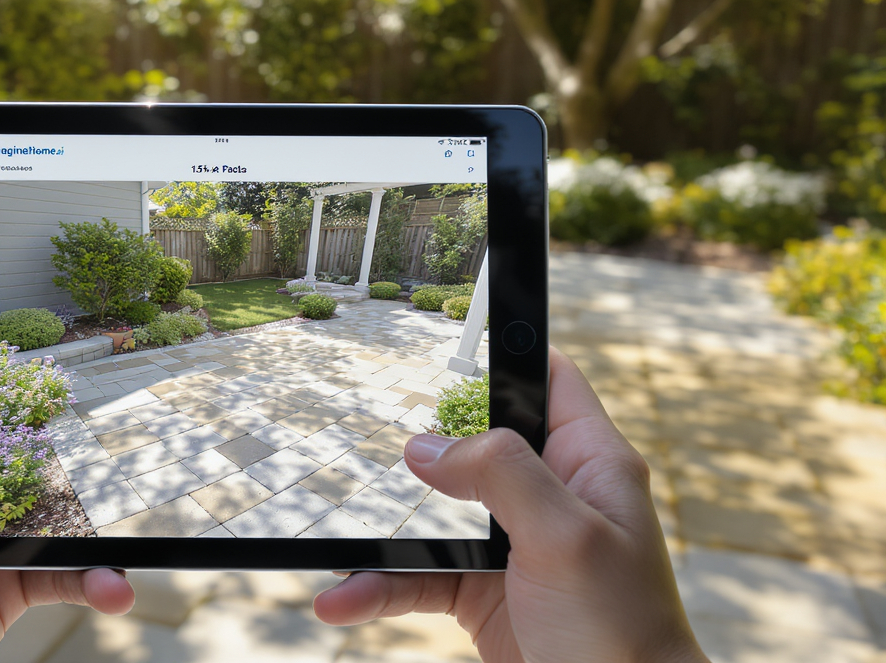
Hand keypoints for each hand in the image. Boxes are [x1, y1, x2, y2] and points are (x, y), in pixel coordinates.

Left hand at [0, 282, 133, 662]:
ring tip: (135, 504)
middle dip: (68, 434)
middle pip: (21, 440)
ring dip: (95, 511)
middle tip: (118, 413)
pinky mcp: (2, 584)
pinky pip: (62, 572)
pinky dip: (93, 578)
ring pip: (53, 505)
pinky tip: (116, 582)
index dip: (1, 363)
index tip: (50, 332)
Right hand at [313, 347, 707, 662]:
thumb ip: (502, 474)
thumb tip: (428, 445)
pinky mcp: (486, 595)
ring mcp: (516, 548)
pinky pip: (419, 577)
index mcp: (590, 464)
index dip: (508, 349)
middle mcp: (552, 499)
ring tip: (337, 549)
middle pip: (477, 442)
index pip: (551, 378)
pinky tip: (341, 601)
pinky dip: (379, 588)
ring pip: (434, 517)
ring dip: (384, 536)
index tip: (457, 328)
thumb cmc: (622, 637)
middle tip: (387, 443)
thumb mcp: (567, 538)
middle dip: (426, 443)